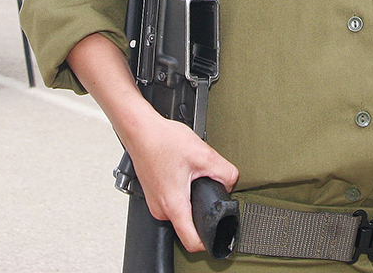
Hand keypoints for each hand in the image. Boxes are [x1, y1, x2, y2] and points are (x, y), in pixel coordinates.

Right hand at [123, 113, 238, 253]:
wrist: (140, 129)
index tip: (217, 235)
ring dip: (191, 198)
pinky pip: (172, 201)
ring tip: (192, 175)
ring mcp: (154, 202)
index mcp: (174, 205)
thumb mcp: (203, 154)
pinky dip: (181, 191)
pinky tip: (182, 172)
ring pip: (180, 210)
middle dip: (202, 209)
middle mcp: (161, 209)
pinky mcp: (152, 194)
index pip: (191, 241)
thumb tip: (231, 182)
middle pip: (188, 224)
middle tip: (206, 187)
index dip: (208, 242)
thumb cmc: (162, 140)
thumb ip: (225, 172)